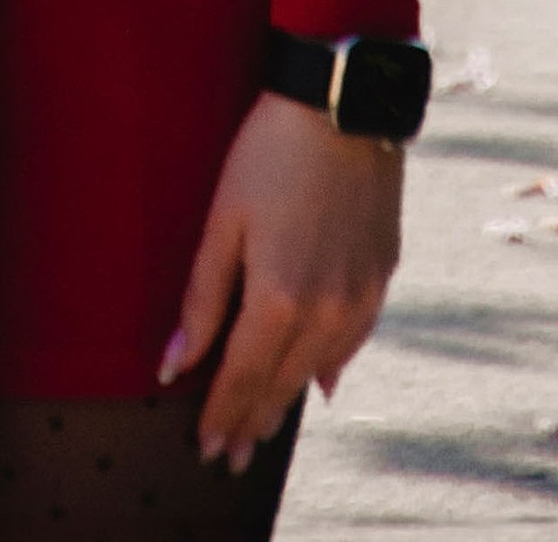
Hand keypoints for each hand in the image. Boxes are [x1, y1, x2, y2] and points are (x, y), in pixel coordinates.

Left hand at [162, 91, 403, 471]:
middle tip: (231, 456)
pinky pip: (354, 338)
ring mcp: (361, 295)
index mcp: (279, 298)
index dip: (220, 415)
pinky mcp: (383, 273)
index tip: (205, 447)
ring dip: (290, 398)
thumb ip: (203, 298)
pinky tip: (320, 381)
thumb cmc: (271, 151)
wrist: (344, 102)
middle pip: (281, 383)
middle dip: (252, 421)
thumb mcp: (224, 219)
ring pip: (320, 369)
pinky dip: (331, 364)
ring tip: (266, 426)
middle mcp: (326, 310)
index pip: (241, 378)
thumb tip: (174, 363)